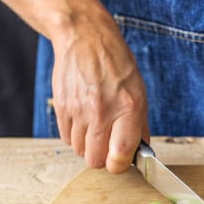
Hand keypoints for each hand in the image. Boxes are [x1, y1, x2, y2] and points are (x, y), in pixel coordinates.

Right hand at [51, 14, 148, 172]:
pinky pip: (66, 138)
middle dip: (102, 158)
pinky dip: (74, 136)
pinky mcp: (62, 107)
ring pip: (79, 151)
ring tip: (95, 129)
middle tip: (107, 146)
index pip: (120, 154)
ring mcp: (79, 110)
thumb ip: (140, 125)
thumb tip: (140, 152)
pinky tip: (83, 122)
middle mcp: (103, 111)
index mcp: (128, 108)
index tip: (121, 162)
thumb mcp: (139, 92)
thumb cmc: (116, 65)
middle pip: (95, 160)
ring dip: (88, 146)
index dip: (120, 165)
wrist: (86, 38)